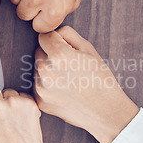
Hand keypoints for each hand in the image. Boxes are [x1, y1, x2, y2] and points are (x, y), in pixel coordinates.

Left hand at [34, 26, 138, 142]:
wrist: (105, 111)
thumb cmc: (100, 79)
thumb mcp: (89, 49)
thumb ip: (67, 34)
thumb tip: (53, 31)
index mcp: (59, 55)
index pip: (43, 36)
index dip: (55, 40)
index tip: (65, 47)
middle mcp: (46, 71)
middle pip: (38, 52)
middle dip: (50, 54)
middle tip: (69, 65)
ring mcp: (41, 88)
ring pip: (37, 69)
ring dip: (48, 70)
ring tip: (68, 79)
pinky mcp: (40, 101)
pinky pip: (38, 85)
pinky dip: (47, 85)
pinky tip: (63, 90)